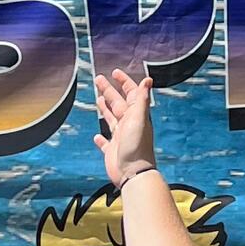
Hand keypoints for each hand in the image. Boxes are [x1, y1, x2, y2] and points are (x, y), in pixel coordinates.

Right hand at [94, 67, 157, 186]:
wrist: (133, 172)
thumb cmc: (137, 146)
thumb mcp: (139, 118)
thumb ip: (141, 99)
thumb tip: (148, 80)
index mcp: (134, 115)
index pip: (130, 94)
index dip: (124, 82)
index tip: (115, 73)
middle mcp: (127, 124)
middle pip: (116, 103)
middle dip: (108, 90)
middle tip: (98, 78)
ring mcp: (119, 137)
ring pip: (111, 119)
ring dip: (105, 109)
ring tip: (98, 99)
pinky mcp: (112, 151)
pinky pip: (105, 142)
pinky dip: (100, 139)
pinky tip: (96, 137)